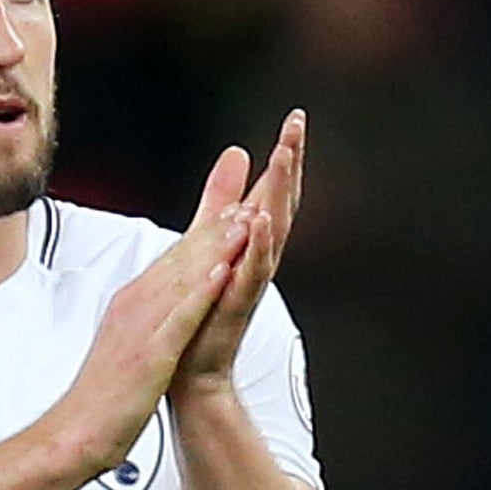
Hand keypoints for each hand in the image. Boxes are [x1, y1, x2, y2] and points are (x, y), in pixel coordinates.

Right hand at [49, 195, 251, 473]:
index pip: (171, 263)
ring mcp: (142, 328)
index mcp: (131, 305)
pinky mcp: (151, 354)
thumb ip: (141, 319)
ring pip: (184, 279)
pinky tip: (222, 272)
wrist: (76, 433)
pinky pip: (180, 318)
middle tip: (244, 201)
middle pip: (180, 261)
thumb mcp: (125, 345)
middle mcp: (135, 307)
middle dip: (214, 230)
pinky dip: (201, 292)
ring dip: (213, 248)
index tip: (229, 213)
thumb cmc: (102, 396)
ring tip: (242, 220)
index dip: (202, 236)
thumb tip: (153, 306)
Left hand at [173, 109, 304, 394]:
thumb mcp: (212, 242)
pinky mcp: (236, 305)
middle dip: (290, 164)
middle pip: (281, 204)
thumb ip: (223, 200)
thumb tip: (237, 154)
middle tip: (297, 126)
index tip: (295, 118)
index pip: (273, 192)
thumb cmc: (204, 311)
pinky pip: (251, 271)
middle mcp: (258, 260)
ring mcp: (250, 282)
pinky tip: (260, 220)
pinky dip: (257, 245)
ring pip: (272, 232)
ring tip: (283, 159)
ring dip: (278, 195)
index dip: (286, 157)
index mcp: (251, 245)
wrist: (193, 371)